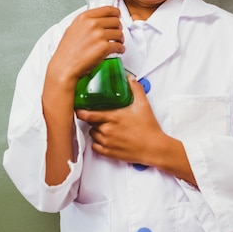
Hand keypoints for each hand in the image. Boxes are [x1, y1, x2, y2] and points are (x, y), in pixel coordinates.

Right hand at [49, 6, 124, 84]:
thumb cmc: (67, 52)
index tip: (118, 16)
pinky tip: (118, 50)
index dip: (116, 13)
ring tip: (117, 43)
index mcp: (84, 17)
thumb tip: (96, 21)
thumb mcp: (72, 29)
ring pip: (119, 33)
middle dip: (118, 28)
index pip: (107, 9)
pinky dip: (121, 49)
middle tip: (117, 33)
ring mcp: (99, 35)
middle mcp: (92, 24)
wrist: (64, 67)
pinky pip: (119, 46)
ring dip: (120, 39)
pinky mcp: (104, 47)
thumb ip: (85, 23)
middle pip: (116, 21)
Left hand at [77, 77, 196, 184]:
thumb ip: (135, 89)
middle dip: (93, 120)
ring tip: (105, 127)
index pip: (88, 114)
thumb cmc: (149, 128)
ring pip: (92, 134)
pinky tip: (104, 139)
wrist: (153, 148)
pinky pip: (94, 147)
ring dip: (95, 131)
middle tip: (100, 117)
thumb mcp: (143, 105)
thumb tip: (130, 79)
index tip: (78, 109)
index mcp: (113, 117)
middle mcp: (107, 130)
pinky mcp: (108, 152)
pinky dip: (97, 143)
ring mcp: (107, 142)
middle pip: (90, 123)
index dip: (80, 111)